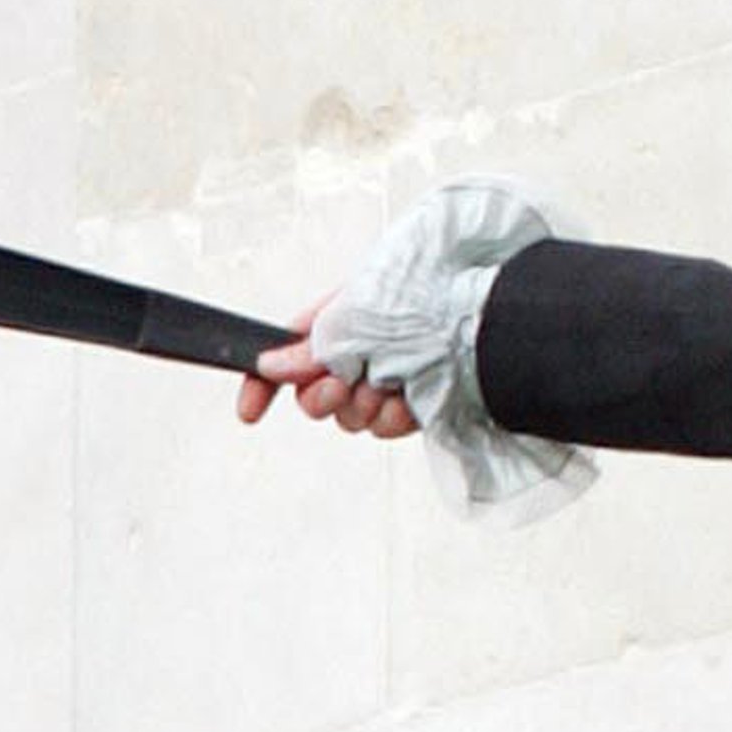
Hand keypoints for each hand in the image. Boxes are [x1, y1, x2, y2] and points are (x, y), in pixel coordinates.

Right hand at [236, 314, 416, 437]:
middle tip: (343, 385)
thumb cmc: (423, 303)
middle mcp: (360, 348)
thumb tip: (273, 365)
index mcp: (338, 316)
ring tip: (387, 387)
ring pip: (347, 417)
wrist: (481, 328)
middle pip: (313, 395)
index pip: (283, 353)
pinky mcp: (413, 404)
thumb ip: (309, 348)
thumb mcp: (353, 318)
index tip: (249, 410)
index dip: (262, 383)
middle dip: (322, 397)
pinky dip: (391, 419)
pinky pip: (382, 428)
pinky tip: (407, 403)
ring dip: (362, 407)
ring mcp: (386, 378)